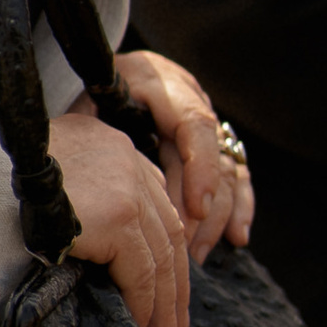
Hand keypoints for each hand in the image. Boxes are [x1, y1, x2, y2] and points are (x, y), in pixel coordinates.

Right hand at [49, 100, 190, 326]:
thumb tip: (95, 248)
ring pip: (160, 255)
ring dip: (164, 304)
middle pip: (165, 228)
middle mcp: (125, 158)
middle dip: (173, 281)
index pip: (152, 200)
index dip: (161, 245)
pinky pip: (142, 272)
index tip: (165, 282)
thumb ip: (79, 195)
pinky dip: (144, 306)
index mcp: (108, 145)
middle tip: (174, 325)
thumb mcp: (46, 178)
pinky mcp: (119, 216)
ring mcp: (126, 185)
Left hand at [110, 49, 254, 257]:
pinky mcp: (213, 142)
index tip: (197, 210)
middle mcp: (192, 100)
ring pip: (228, 172)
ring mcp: (207, 122)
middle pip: (212, 158)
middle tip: (185, 250)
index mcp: (161, 84)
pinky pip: (237, 176)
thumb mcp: (88, 107)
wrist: (108, 72)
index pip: (196, 125)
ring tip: (197, 255)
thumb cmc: (93, 95)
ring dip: (216, 218)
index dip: (200, 169)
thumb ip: (95, 136)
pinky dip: (239, 207)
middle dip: (201, 210)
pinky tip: (237, 237)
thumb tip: (104, 188)